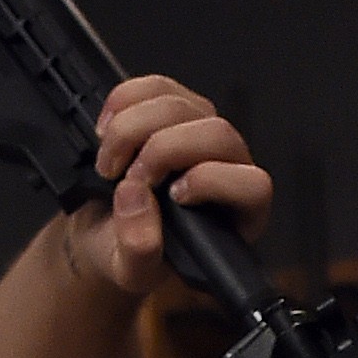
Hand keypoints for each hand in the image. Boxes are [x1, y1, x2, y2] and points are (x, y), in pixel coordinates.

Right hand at [57, 75, 271, 299]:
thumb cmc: (129, 252)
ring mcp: (201, 132)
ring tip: (107, 162)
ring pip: (182, 104)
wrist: (104, 231)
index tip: (172, 195)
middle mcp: (228, 167)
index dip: (212, 181)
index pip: (253, 185)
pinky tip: (106, 130)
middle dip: (162, 149)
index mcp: (237, 214)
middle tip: (125, 177)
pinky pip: (156, 86)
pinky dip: (123, 101)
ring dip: (133, 127)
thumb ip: (138, 249)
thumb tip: (135, 198)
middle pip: (216, 133)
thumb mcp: (130, 270)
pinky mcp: (174, 108)